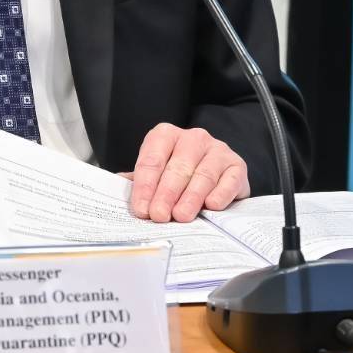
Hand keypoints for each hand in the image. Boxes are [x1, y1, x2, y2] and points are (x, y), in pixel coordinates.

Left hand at [127, 123, 249, 222]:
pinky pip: (229, 179)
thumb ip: (138, 182)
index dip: (145, 186)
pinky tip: (211, 205)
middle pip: (177, 167)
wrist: (216, 173)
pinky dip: (220, 193)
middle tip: (159, 215)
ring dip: (191, 197)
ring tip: (181, 216)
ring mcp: (217, 150)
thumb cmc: (179, 175)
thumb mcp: (156, 174)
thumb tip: (116, 192)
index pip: (152, 160)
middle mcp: (192, 138)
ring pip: (203, 174)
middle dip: (166, 193)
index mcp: (166, 136)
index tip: (141, 209)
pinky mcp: (237, 165)